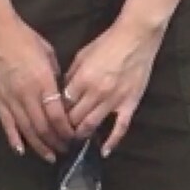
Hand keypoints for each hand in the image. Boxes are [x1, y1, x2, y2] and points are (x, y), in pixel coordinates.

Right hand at [0, 10, 74, 162]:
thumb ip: (55, 77)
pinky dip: (15, 139)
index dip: (66, 130)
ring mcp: (10, 99)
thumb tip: (61, 94)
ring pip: (27, 130)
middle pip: (44, 126)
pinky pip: (7, 124)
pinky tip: (22, 150)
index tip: (74, 137)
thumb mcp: (48, 55)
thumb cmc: (24, 38)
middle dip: (56, 141)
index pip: (58, 114)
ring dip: (40, 145)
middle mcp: (27, 94)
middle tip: (65, 149)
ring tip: (49, 156)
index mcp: (43, 82)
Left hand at [63, 17, 163, 155]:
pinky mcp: (129, 104)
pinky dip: (112, 142)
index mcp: (82, 79)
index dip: (56, 114)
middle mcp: (96, 92)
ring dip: (81, 135)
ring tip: (76, 141)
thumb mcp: (82, 55)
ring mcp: (114, 100)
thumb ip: (71, 75)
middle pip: (74, 118)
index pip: (63, 104)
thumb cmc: (108, 43)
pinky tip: (104, 151)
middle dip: (65, 128)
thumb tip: (63, 91)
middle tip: (61, 134)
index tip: (53, 119)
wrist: (136, 38)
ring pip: (92, 125)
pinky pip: (120, 127)